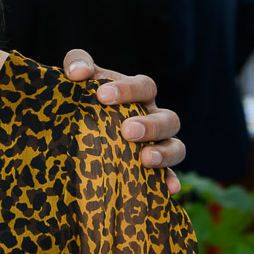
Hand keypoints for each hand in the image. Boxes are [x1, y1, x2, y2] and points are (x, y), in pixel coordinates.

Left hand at [62, 49, 187, 193]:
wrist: (80, 127)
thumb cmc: (85, 98)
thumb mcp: (80, 78)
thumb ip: (77, 63)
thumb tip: (78, 73)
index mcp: (139, 94)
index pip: (144, 86)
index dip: (127, 90)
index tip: (102, 95)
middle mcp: (154, 118)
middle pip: (168, 118)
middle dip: (150, 125)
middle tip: (127, 130)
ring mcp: (159, 144)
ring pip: (176, 147)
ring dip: (164, 153)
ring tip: (145, 159)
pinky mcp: (155, 170)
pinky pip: (170, 177)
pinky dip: (170, 182)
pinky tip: (167, 189)